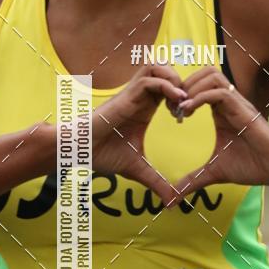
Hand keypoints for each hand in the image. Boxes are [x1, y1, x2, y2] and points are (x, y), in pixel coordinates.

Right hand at [91, 64, 184, 202]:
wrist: (80, 152)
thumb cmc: (103, 155)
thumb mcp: (139, 170)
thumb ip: (157, 182)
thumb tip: (172, 202)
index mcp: (145, 107)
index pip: (169, 86)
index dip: (183, 95)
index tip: (187, 115)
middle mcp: (140, 96)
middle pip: (166, 69)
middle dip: (182, 82)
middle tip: (188, 105)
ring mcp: (132, 93)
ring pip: (158, 66)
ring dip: (174, 80)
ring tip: (182, 101)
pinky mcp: (125, 96)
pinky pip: (150, 79)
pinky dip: (166, 87)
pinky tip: (175, 105)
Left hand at [167, 68, 268, 205]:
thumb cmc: (253, 165)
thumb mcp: (214, 172)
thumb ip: (193, 180)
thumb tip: (173, 199)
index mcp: (221, 111)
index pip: (199, 85)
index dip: (181, 94)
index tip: (172, 114)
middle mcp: (229, 102)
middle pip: (204, 72)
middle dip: (184, 86)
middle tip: (173, 108)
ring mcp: (237, 104)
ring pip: (212, 75)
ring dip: (192, 88)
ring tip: (181, 109)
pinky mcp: (244, 110)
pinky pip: (220, 92)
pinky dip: (201, 98)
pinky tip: (189, 112)